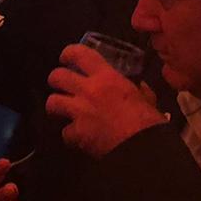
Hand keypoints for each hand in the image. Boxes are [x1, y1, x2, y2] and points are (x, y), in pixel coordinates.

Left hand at [46, 44, 167, 157]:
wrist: (143, 147)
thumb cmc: (148, 120)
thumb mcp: (146, 98)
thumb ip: (139, 90)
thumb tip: (141, 87)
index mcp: (107, 77)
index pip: (79, 54)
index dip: (68, 53)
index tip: (66, 58)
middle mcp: (88, 90)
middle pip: (57, 76)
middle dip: (56, 80)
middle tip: (61, 84)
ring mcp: (79, 111)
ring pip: (52, 102)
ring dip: (55, 106)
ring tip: (61, 110)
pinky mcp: (76, 133)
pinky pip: (65, 132)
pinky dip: (70, 135)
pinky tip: (77, 138)